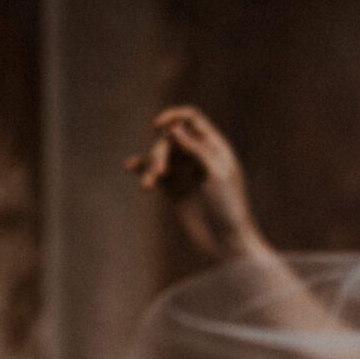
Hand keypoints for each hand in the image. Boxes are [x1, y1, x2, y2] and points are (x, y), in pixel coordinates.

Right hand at [126, 105, 270, 261]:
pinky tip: (130, 167)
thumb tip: (174, 128)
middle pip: (171, 139)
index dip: (174, 117)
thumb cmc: (229, 207)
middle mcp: (199, 157)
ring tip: (148, 183)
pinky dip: (143, 170)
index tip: (157, 126)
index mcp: (215, 148)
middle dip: (161, 151)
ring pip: (161, 156)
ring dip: (151, 165)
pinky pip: (156, 174)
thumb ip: (196, 149)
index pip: (192, 119)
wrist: (227, 242)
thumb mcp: (216, 174)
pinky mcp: (175, 191)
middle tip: (160, 171)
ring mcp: (186, 174)